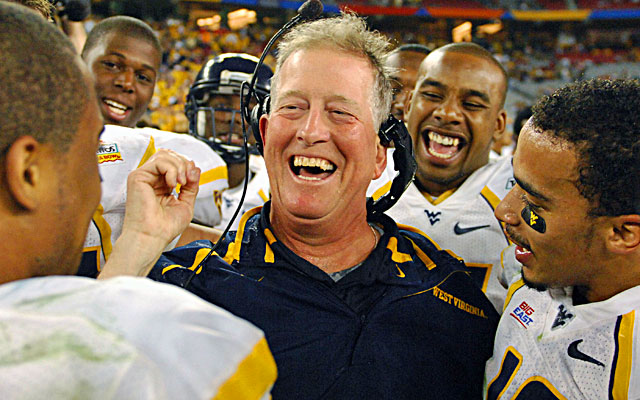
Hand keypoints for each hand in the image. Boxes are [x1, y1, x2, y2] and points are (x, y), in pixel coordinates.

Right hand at [99, 150, 199, 278]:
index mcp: (161, 184)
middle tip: (188, 181)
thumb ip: (191, 185)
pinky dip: (172, 170)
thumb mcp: (186, 203)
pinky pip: (159, 161)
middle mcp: (151, 179)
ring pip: (165, 155)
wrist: (152, 237)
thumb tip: (195, 168)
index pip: (174, 162)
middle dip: (184, 164)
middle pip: (169, 155)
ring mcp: (144, 176)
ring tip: (181, 183)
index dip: (187, 166)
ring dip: (179, 166)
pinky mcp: (138, 177)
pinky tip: (173, 184)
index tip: (193, 180)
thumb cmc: (164, 227)